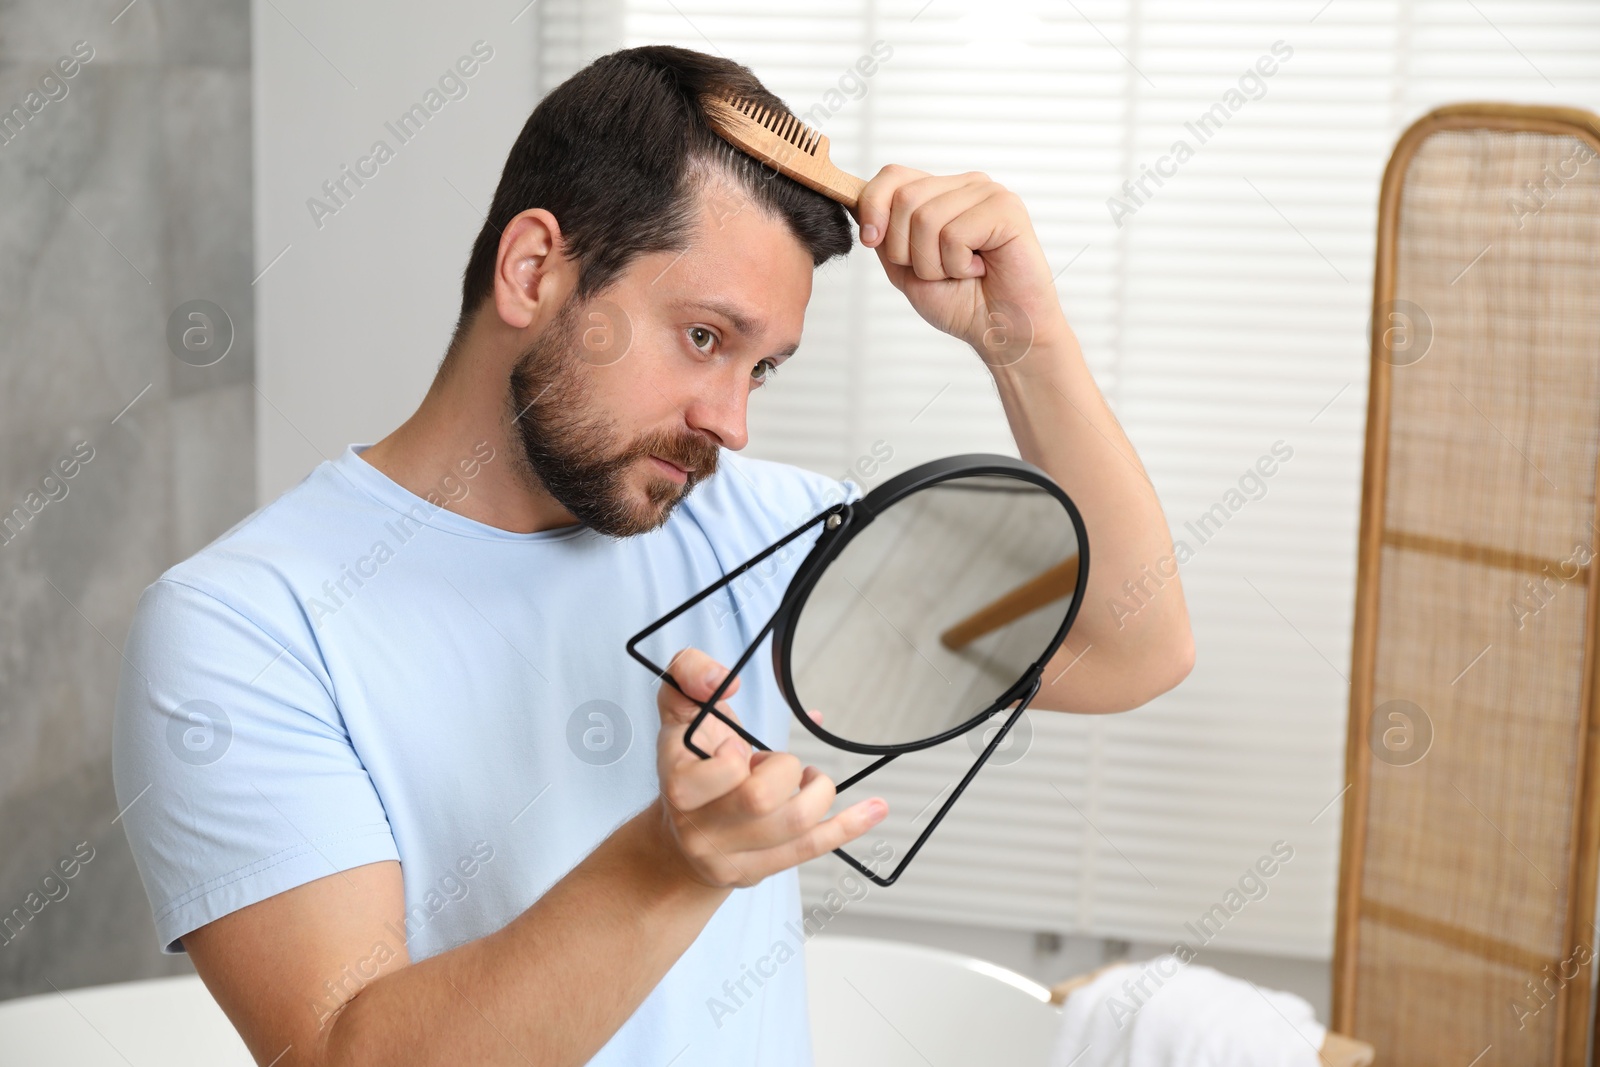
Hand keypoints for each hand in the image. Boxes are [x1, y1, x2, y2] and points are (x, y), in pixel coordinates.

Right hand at [652, 647, 886, 888]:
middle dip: (784, 768)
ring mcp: (727, 855)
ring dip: (818, 791)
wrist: (675, 840)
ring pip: (794, 824)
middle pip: (760, 799)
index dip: (739, 754)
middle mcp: (697, 826)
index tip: (739, 747)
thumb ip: (689, 673)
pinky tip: (876, 808)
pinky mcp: (756, 871)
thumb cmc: (687, 762)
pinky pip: (810, 848)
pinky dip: (849, 825)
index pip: (722, 770)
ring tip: (810, 778)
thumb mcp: (676, 708)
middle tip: (778, 763)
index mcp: (679, 781)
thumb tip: (724, 679)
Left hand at [854, 165, 1069, 367]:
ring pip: (926, 218)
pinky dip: (958, 265)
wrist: (999, 331)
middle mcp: (964, 186)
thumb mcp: (905, 268)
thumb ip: (884, 235)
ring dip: (934, 263)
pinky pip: (954, 233)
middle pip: (904, 199)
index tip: (872, 240)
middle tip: (939, 270)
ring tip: (962, 272)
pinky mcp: (1006, 209)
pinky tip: (979, 270)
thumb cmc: (960, 301)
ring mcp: (987, 193)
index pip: (893, 175)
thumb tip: (857, 203)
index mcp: (940, 194)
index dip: (872, 206)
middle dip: (907, 250)